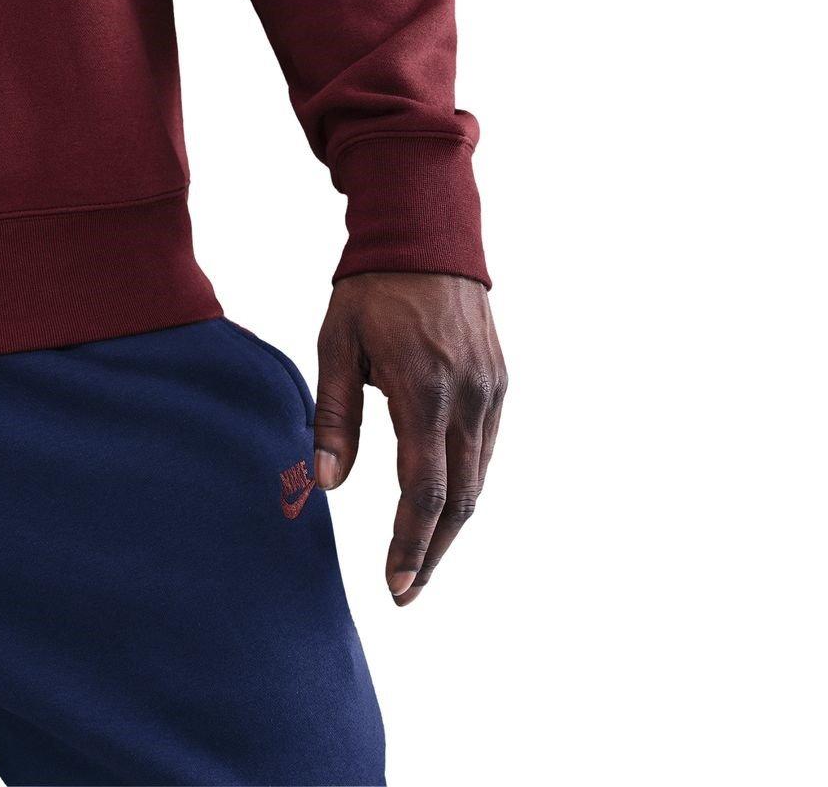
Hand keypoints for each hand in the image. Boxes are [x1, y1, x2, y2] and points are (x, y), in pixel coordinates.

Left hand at [314, 271, 506, 604]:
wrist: (426, 237)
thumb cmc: (371, 291)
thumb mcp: (337, 345)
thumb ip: (335, 417)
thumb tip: (327, 483)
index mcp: (422, 390)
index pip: (421, 489)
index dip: (409, 544)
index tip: (396, 586)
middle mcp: (466, 397)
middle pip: (459, 499)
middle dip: (433, 552)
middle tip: (406, 590)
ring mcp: (490, 392)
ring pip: (478, 479)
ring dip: (451, 526)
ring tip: (420, 559)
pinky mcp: (499, 383)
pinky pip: (485, 450)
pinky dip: (465, 484)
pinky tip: (441, 503)